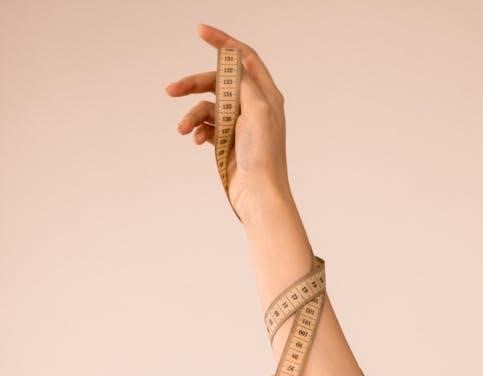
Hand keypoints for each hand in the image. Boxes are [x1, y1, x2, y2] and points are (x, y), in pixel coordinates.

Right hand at [165, 24, 292, 220]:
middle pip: (219, 82)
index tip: (200, 31)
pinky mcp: (228, 142)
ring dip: (193, 116)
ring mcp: (240, 126)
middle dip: (194, 84)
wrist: (258, 193)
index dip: (224, 43)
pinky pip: (207, 127)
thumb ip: (243, 82)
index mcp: (266, 95)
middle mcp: (254, 107)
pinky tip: (198, 141)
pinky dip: (199, 131)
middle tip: (172, 90)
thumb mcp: (257, 109)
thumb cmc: (263, 155)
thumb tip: (233, 61)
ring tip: (184, 130)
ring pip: (209, 107)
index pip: (244, 58)